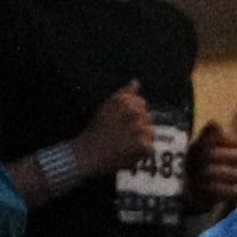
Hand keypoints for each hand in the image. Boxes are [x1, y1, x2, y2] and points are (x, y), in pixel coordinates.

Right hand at [53, 83, 154, 198]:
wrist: (87, 155)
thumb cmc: (95, 131)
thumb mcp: (106, 107)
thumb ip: (124, 93)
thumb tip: (136, 82)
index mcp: (124, 100)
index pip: (142, 103)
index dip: (132, 115)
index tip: (119, 124)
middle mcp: (133, 112)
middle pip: (148, 117)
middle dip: (137, 127)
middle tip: (119, 136)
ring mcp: (139, 129)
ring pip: (150, 132)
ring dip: (140, 140)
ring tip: (122, 145)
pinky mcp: (142, 146)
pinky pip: (149, 149)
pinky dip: (139, 154)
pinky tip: (125, 154)